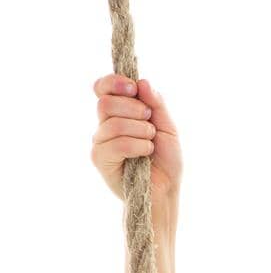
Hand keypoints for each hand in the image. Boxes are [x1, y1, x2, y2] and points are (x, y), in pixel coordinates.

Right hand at [90, 73, 182, 207]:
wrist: (166, 190)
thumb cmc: (166, 160)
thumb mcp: (167, 127)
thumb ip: (156, 103)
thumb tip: (142, 81)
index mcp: (118, 113)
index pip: (102, 88)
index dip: (113, 82)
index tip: (133, 88)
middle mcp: (105, 126)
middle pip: (105, 103)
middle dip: (133, 109)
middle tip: (149, 123)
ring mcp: (101, 143)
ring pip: (112, 123)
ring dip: (140, 130)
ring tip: (150, 142)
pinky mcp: (100, 161)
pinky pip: (116, 143)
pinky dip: (137, 145)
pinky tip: (146, 152)